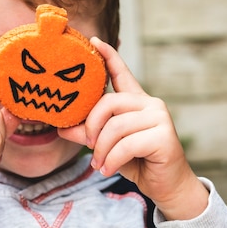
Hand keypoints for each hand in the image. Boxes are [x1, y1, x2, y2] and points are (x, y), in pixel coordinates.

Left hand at [59, 37, 208, 219]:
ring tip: (99, 165)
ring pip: (116, 127)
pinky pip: (127, 144)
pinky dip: (112, 160)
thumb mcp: (106, 145)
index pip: (121, 73)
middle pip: (109, 103)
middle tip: (88, 148)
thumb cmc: (137, 162)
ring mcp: (159, 117)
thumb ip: (87, 133)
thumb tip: (61, 127)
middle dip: (92, 127)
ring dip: (101, 150)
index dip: (108, 56)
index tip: (94, 41)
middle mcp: (150, 103)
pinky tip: (108, 169)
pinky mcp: (164, 136)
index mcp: (136, 101)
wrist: (166, 186)